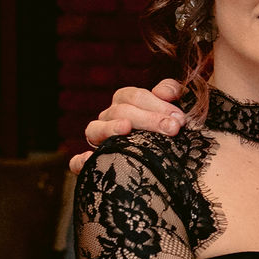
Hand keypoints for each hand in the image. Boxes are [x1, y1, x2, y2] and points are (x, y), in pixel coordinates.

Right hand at [68, 79, 186, 174]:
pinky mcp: (92, 164)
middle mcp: (109, 118)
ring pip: (95, 129)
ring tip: (126, 128)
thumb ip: (170, 92)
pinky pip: (78, 161)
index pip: (135, 97)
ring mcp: (98, 140)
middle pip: (121, 111)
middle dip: (149, 118)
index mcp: (125, 102)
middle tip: (172, 129)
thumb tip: (166, 92)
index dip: (158, 105)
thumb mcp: (171, 109)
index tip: (180, 119)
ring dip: (110, 128)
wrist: (162, 166)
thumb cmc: (167, 131)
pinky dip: (81, 160)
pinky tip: (89, 159)